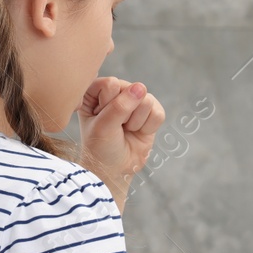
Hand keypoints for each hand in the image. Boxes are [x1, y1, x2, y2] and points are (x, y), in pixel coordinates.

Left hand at [77, 77, 165, 200]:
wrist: (114, 169)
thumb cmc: (100, 147)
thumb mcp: (103, 127)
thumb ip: (119, 106)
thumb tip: (141, 87)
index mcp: (95, 90)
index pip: (111, 84)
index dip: (107, 105)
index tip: (99, 120)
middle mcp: (115, 91)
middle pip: (131, 89)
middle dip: (124, 114)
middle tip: (114, 127)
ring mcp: (134, 100)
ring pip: (146, 100)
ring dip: (135, 122)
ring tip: (125, 130)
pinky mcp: (151, 111)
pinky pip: (158, 112)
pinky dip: (148, 127)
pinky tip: (137, 132)